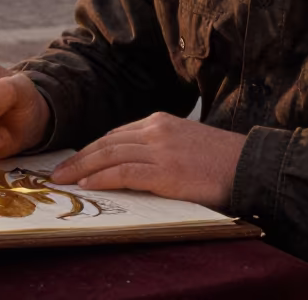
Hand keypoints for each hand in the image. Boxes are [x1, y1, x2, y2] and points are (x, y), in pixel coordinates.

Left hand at [49, 112, 245, 210]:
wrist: (249, 165)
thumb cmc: (220, 161)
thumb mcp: (185, 143)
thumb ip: (159, 148)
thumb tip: (132, 165)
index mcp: (160, 121)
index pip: (115, 134)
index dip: (91, 149)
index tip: (75, 162)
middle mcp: (156, 130)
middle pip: (106, 143)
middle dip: (79, 158)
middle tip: (57, 172)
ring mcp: (160, 149)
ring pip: (109, 155)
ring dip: (82, 169)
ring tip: (64, 180)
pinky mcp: (166, 170)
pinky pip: (124, 172)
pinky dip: (102, 178)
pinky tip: (88, 185)